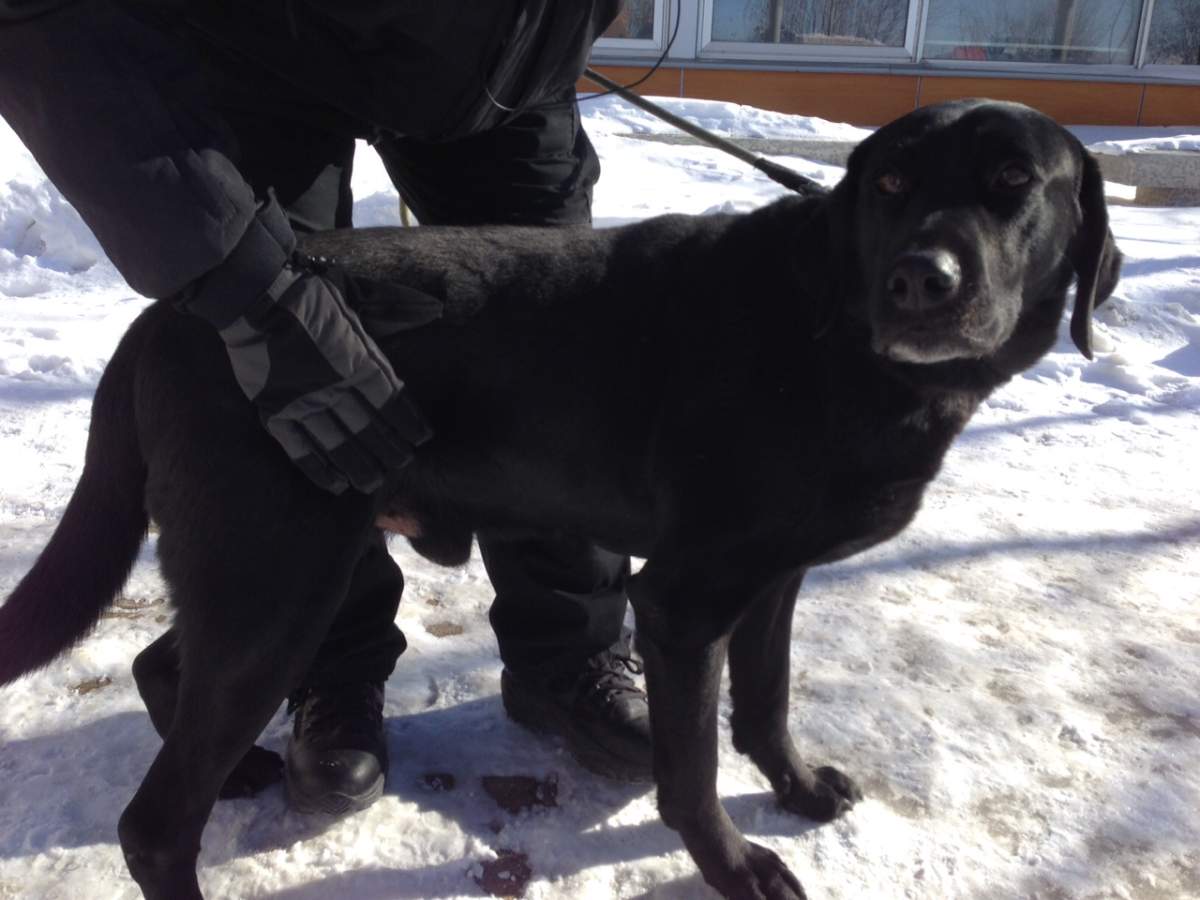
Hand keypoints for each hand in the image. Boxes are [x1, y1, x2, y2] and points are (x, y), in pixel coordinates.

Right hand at [219, 255, 437, 493]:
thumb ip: (394, 308)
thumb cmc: (308, 294)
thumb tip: (434, 308)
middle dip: (388, 450)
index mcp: (357, 360)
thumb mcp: (358, 297)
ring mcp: (304, 402)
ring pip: (338, 444)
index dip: (407, 421)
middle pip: (369, 428)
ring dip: (358, 466)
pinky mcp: (275, 411)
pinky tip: (335, 484)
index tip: (421, 437)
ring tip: (374, 482)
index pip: (391, 400)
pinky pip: (300, 449)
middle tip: (400, 464)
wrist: (254, 297)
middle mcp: (334, 387)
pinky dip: (318, 469)